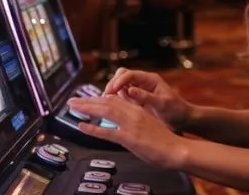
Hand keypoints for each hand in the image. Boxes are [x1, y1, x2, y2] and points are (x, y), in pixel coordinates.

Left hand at [67, 95, 186, 169]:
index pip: (115, 99)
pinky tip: (82, 127)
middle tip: (72, 101)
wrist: (177, 149)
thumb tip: (123, 123)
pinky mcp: (130, 138)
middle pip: (107, 102)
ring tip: (73, 107)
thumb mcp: (149, 124)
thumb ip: (136, 120)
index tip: (87, 100)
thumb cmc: (164, 141)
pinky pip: (108, 131)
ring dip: (87, 108)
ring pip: (105, 111)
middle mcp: (134, 113)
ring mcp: (132, 125)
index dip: (99, 98)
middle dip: (88, 100)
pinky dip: (93, 129)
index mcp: (139, 110)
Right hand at [104, 68, 191, 131]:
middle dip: (112, 84)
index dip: (118, 81)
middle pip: (122, 76)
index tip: (111, 91)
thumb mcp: (162, 104)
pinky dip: (116, 100)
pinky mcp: (138, 100)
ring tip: (106, 103)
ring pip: (120, 86)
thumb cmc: (177, 110)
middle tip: (106, 97)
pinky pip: (123, 96)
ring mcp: (140, 90)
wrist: (183, 119)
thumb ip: (146, 97)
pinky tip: (113, 108)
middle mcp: (144, 83)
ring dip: (113, 92)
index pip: (130, 74)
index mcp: (151, 80)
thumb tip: (130, 90)